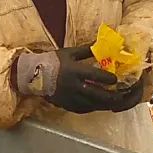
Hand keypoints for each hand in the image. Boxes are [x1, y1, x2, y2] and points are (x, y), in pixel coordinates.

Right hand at [17, 44, 142, 113]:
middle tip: (120, 95)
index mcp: (75, 71)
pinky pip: (84, 109)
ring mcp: (70, 98)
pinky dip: (93, 108)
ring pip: (92, 104)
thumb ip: (86, 50)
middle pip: (97, 94)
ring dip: (104, 104)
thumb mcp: (69, 52)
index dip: (108, 78)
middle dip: (111, 96)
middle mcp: (74, 86)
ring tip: (113, 102)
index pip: (96, 76)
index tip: (115, 79)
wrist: (33, 76)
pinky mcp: (67, 105)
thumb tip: (101, 43)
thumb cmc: (52, 62)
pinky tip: (99, 106)